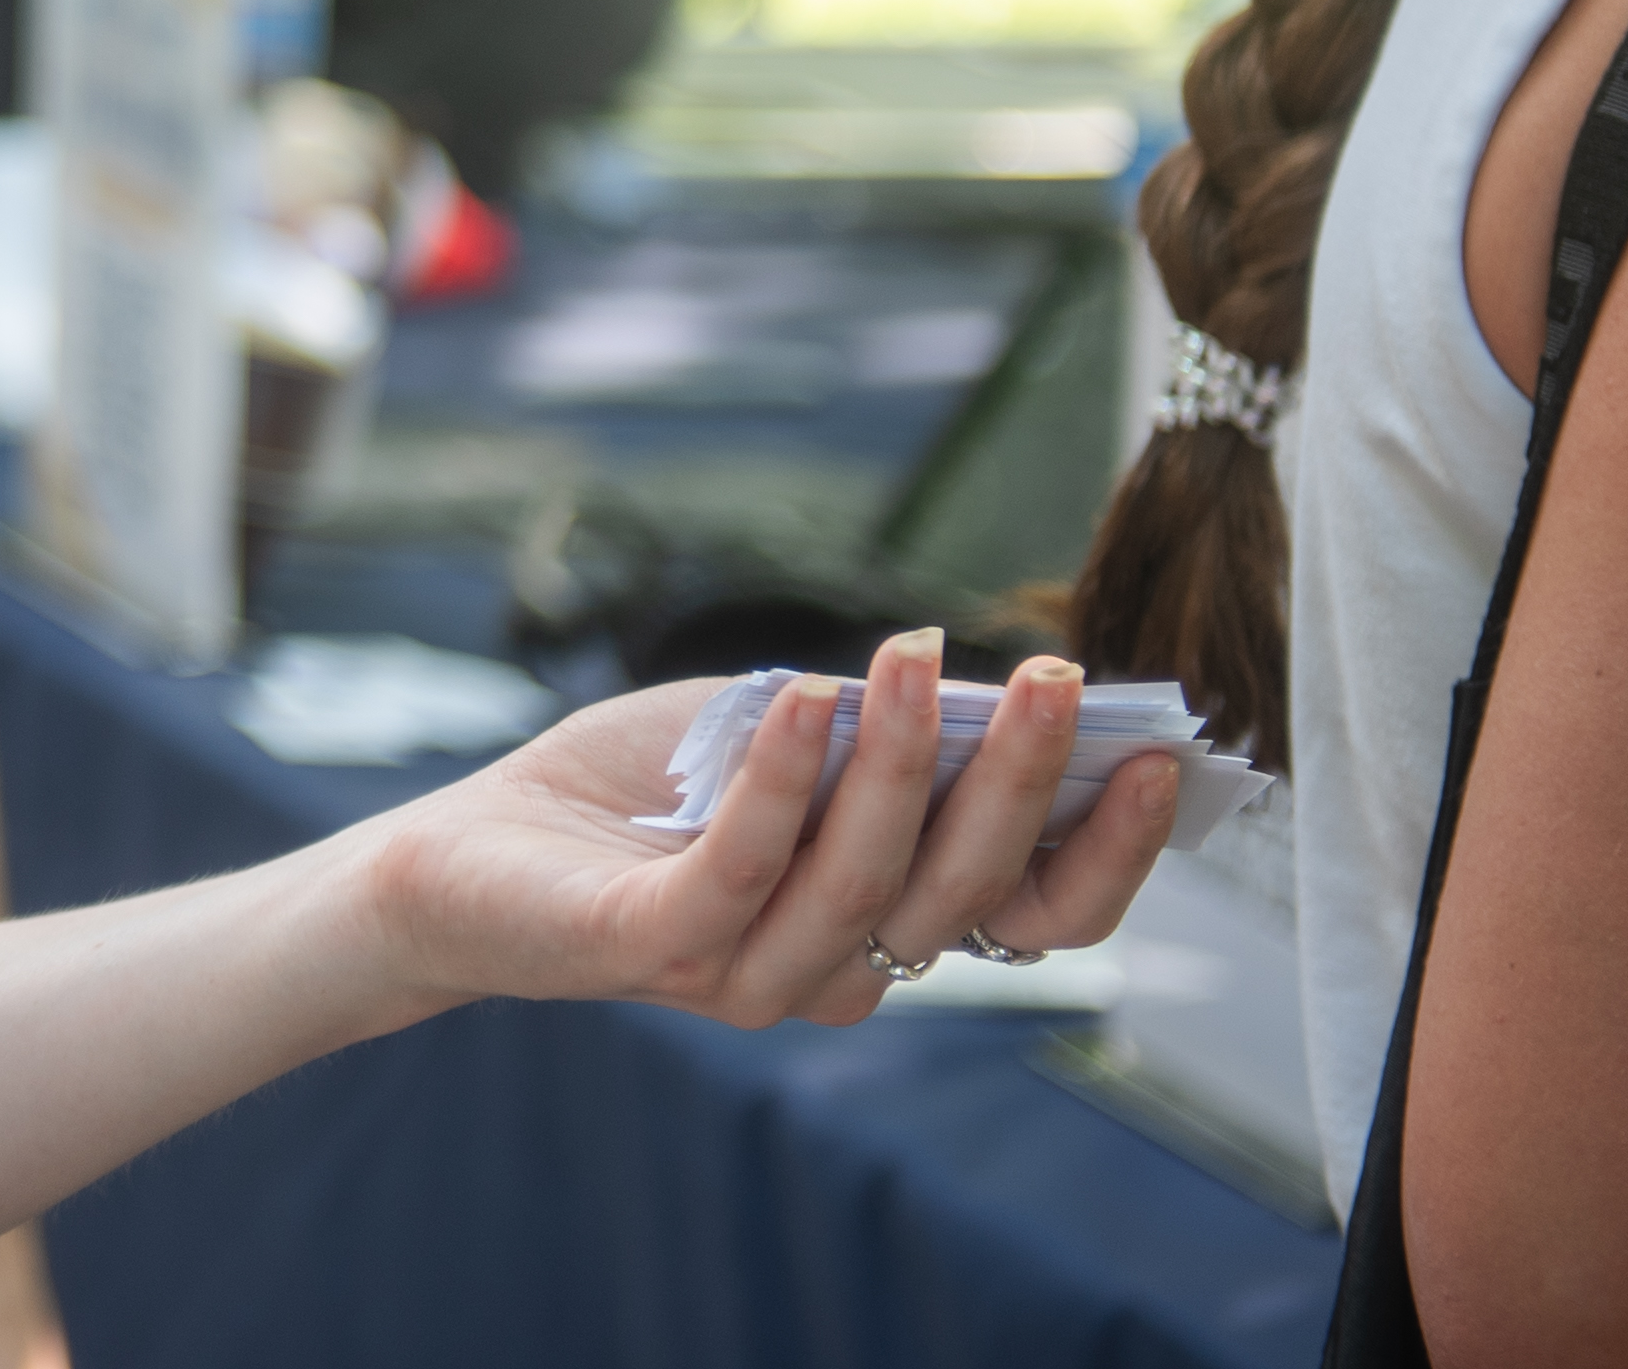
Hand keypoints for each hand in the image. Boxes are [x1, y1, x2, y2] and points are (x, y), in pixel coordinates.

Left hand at [359, 630, 1173, 1029]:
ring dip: (903, 764)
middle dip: (1021, 783)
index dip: (1104, 853)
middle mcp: (833, 969)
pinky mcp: (650, 946)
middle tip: (1062, 678)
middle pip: (962, 894)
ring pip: (861, 881)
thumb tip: (992, 687)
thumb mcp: (777, 739)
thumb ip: (876, 731)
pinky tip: (796, 694)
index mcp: (883, 927)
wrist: (466, 852)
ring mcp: (744, 970)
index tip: (1161, 759)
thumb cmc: (636, 790)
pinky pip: (739, 868)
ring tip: (920, 655)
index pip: (1032, 917)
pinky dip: (778, 780)